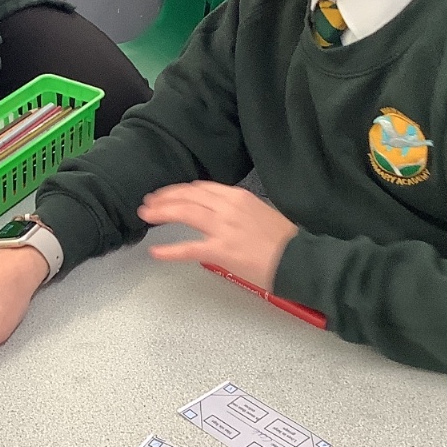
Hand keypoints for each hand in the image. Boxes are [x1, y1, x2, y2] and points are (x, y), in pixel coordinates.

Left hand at [138, 181, 297, 290]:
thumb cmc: (286, 240)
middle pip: (188, 196)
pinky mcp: (221, 251)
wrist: (300, 258)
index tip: (167, 194)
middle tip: (148, 203)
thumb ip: (238, 211)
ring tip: (146, 216)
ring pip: (184, 213)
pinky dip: (169, 250)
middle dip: (164, 198)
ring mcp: (223, 228)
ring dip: (161, 212)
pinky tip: (155, 252)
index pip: (201, 188)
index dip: (180, 190)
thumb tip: (220, 215)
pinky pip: (188, 249)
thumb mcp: (261, 213)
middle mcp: (228, 207)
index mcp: (238, 196)